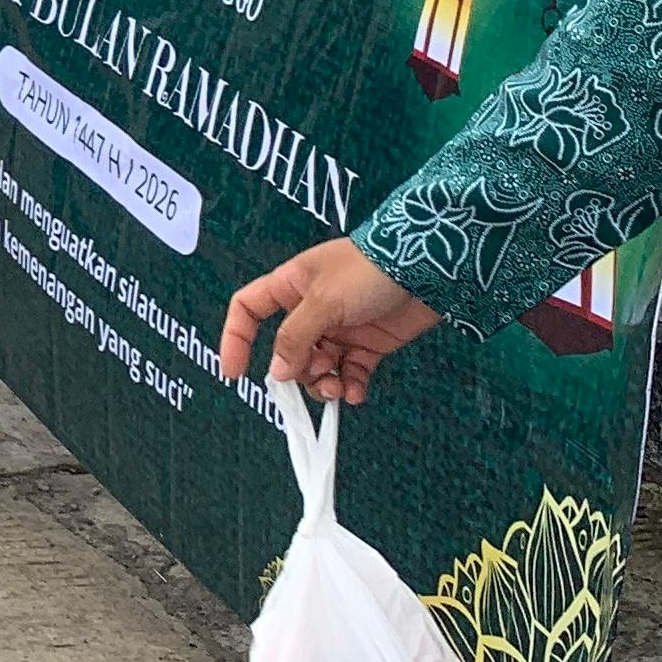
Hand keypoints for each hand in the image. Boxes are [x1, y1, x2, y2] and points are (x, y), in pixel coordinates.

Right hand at [217, 240, 439, 405]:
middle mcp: (311, 309)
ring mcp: (340, 328)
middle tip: (316, 376)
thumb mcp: (323, 301)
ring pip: (318, 367)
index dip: (237, 338)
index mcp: (291, 286)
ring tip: (339, 388)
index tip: (236, 373)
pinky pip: (350, 373)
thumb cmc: (368, 271)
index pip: (249, 310)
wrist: (426, 269)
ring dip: (324, 383)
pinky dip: (351, 386)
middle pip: (288, 350)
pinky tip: (356, 392)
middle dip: (298, 370)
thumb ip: (295, 338)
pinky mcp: (368, 344)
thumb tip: (277, 372)